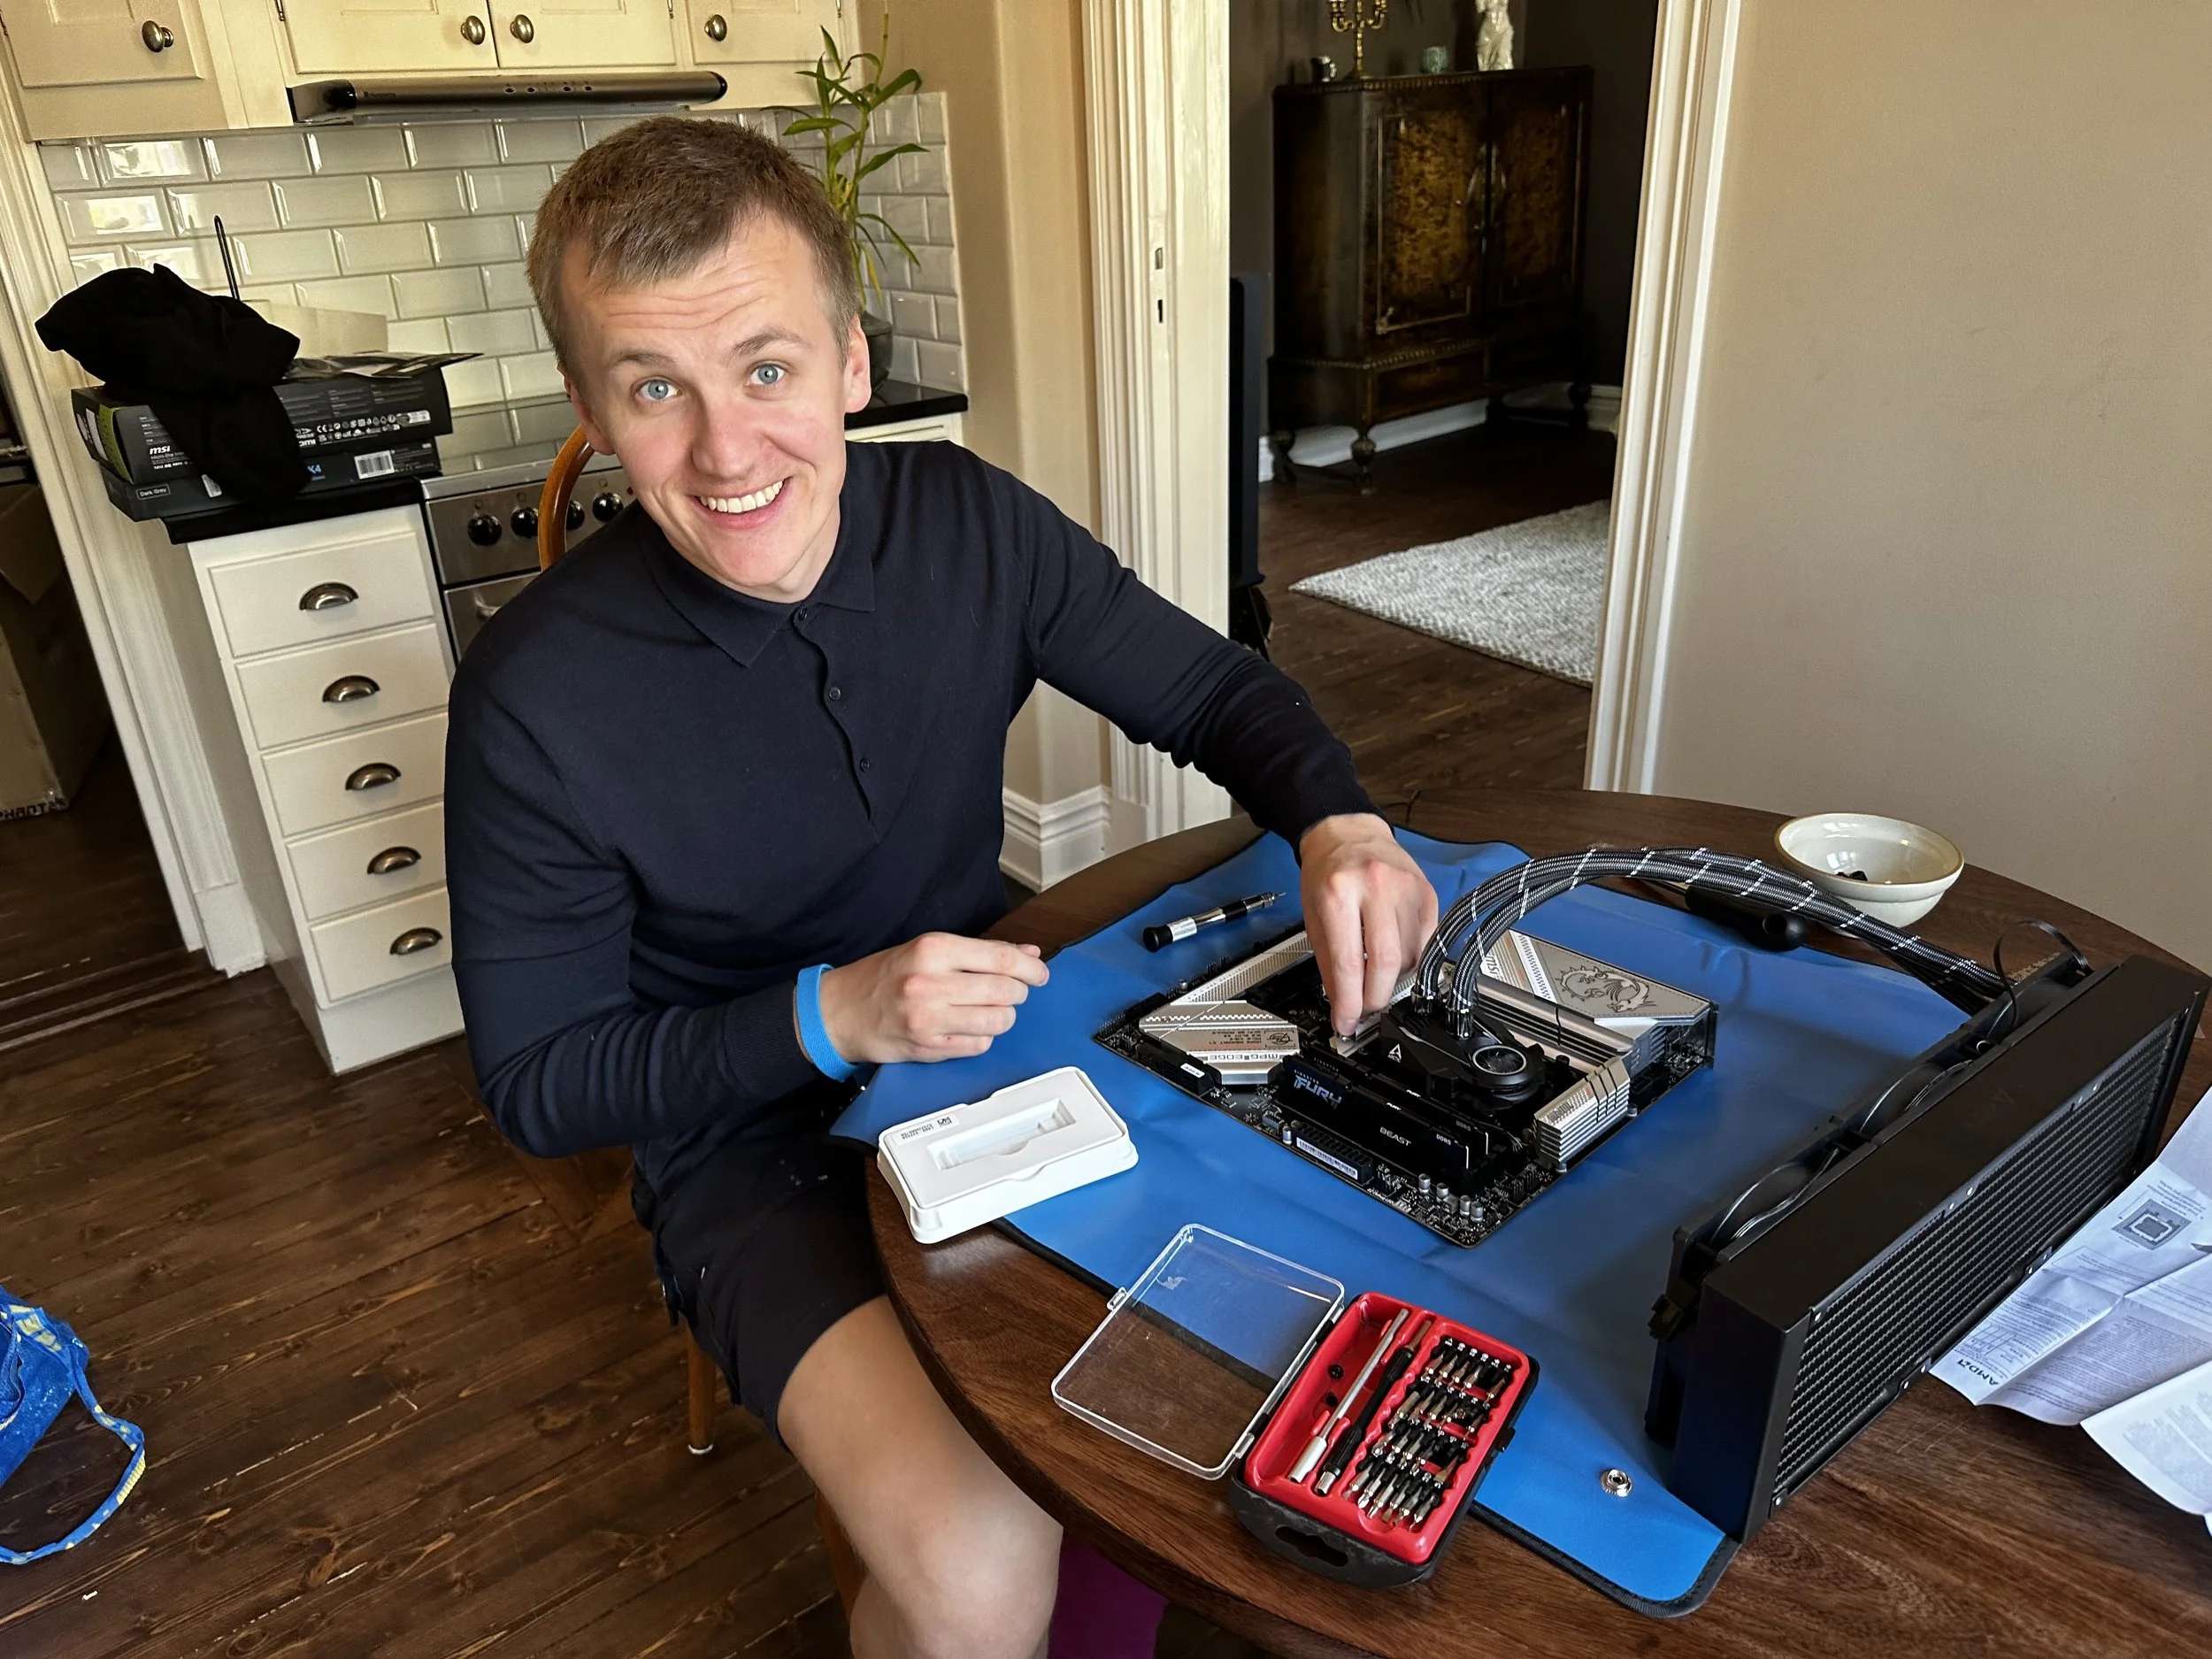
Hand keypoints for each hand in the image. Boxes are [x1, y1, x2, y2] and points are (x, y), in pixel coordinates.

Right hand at [816, 933, 1049, 1064]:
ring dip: (1002, 1017)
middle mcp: (930, 983)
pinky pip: (979, 1046)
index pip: (1000, 958)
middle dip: (1018, 993)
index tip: (1039, 974)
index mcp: (932, 949)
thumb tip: (1027, 955)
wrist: (840, 1011)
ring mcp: (929, 1019)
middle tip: (1012, 993)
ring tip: (987, 1011)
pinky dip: (981, 1038)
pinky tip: (966, 1029)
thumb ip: (979, 952)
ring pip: (998, 1021)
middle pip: (1005, 991)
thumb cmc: (884, 977)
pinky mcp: (928, 1048)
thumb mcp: (927, 950)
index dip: (1030, 968)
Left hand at [1299, 813, 1438, 1036]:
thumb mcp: (1313, 917)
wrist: (1347, 832)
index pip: (1349, 963)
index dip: (1349, 1003)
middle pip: (1387, 963)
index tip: (1347, 1022)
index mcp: (1338, 893)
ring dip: (1394, 980)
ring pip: (1411, 957)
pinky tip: (1396, 957)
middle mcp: (1376, 887)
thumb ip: (1328, 964)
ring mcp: (1407, 888)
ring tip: (1377, 978)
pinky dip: (1412, 960)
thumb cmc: (1327, 872)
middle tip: (1365, 1008)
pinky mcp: (1428, 893)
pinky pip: (1427, 942)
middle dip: (1376, 998)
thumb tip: (1342, 1006)